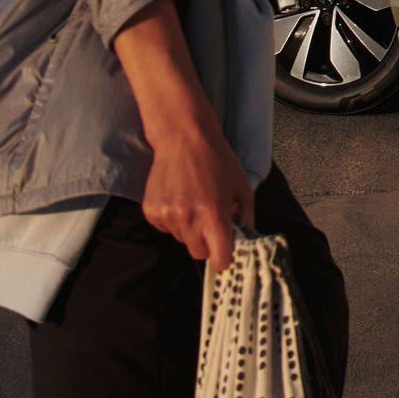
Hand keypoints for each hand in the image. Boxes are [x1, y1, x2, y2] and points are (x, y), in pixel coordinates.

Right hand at [141, 115, 255, 269]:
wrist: (183, 138)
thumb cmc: (217, 160)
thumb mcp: (242, 186)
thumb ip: (246, 216)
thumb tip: (247, 238)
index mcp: (214, 215)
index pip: (219, 259)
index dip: (224, 259)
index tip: (224, 253)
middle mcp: (188, 219)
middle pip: (198, 253)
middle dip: (206, 243)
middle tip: (210, 221)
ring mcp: (167, 215)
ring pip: (181, 239)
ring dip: (189, 228)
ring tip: (193, 201)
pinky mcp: (151, 211)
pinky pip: (165, 228)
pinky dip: (172, 219)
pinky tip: (178, 197)